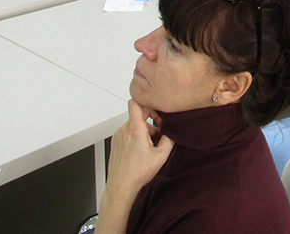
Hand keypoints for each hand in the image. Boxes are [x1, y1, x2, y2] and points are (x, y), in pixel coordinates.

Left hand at [96, 100, 173, 233]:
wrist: (121, 186)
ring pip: (134, 125)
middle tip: (158, 136)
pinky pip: (128, 133)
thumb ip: (169, 138)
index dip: (147, 102)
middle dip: (151, 123)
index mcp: (135, 129)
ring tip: (150, 148)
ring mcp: (118, 135)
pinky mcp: (116, 142)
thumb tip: (173, 130)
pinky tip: (141, 151)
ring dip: (144, 132)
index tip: (155, 110)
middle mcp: (124, 129)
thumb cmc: (137, 173)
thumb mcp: (161, 155)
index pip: (136, 103)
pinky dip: (136, 138)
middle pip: (139, 116)